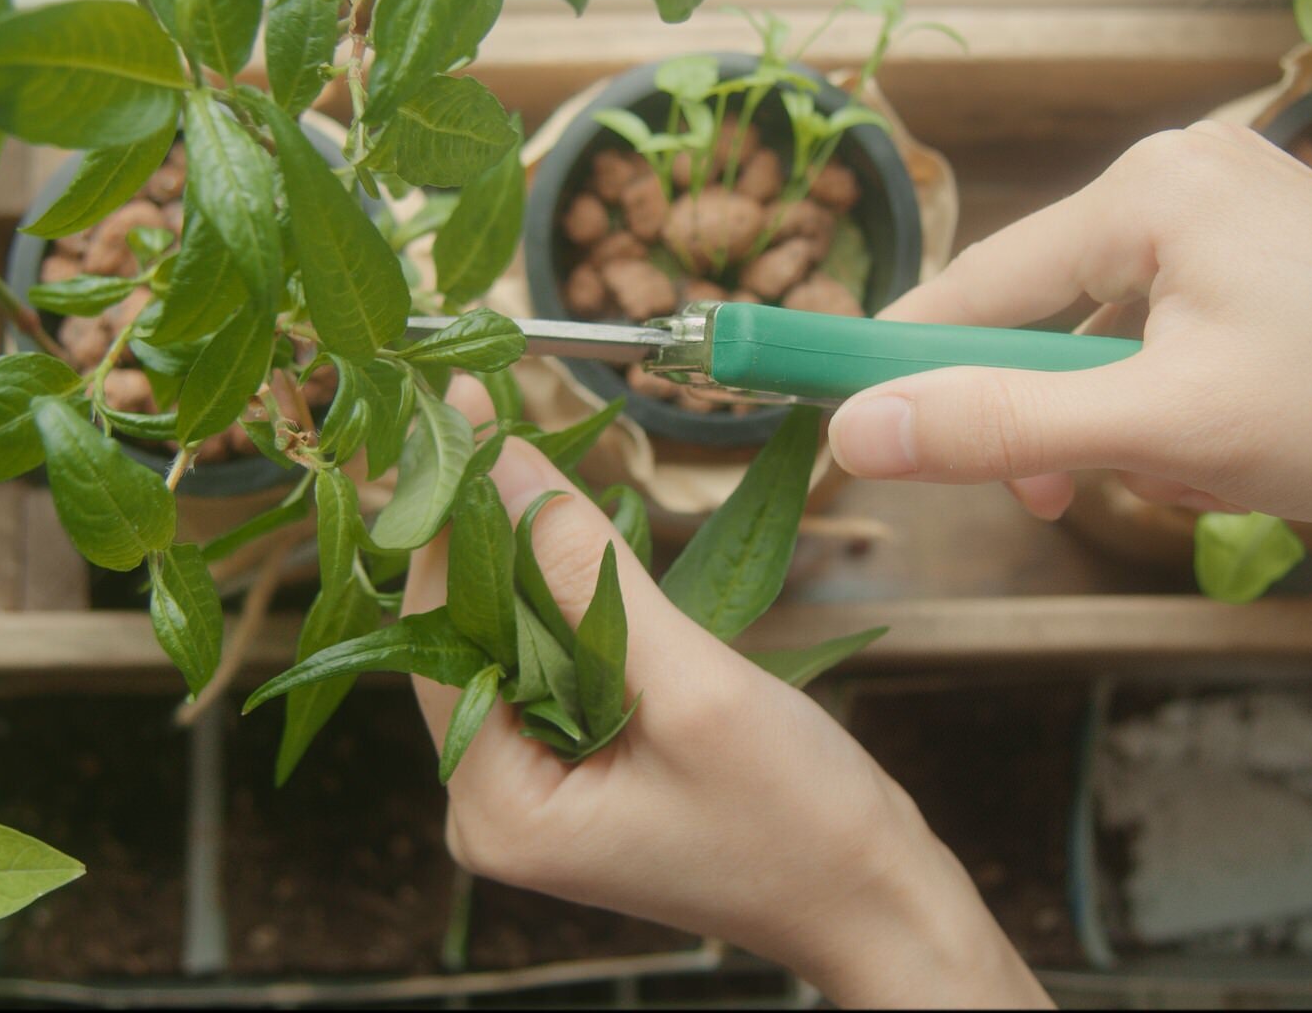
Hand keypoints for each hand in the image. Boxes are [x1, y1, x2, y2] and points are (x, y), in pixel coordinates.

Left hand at [404, 378, 1051, 1007]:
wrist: (873, 903)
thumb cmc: (800, 821)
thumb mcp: (693, 687)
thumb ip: (590, 577)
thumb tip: (507, 464)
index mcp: (498, 810)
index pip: (438, 635)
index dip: (451, 515)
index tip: (463, 409)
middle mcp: (490, 806)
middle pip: (459, 636)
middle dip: (483, 524)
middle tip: (494, 408)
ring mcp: (531, 791)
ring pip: (502, 641)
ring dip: (524, 552)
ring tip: (528, 446)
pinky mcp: (572, 772)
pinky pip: (545, 664)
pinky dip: (562, 596)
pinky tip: (575, 528)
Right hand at [825, 120, 1311, 700]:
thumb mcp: (1162, 428)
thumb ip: (1000, 425)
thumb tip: (856, 433)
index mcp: (1151, 186)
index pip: (980, 281)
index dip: (907, 362)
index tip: (842, 422)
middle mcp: (1189, 175)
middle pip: (1051, 312)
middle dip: (1060, 416)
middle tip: (1061, 497)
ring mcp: (1242, 211)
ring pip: (1117, 337)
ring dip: (1127, 423)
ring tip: (1191, 476)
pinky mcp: (1281, 256)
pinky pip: (1178, 335)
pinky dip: (1179, 405)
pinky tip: (1234, 452)